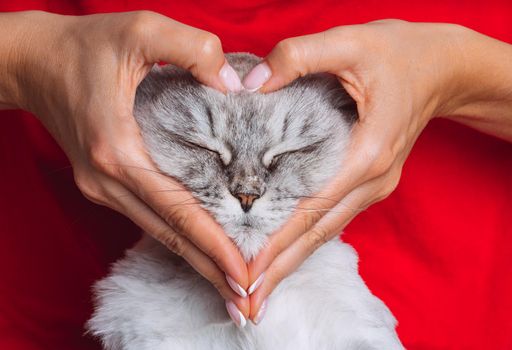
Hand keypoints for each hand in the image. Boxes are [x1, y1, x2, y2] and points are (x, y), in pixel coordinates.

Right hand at [0, 11, 249, 315]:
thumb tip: (235, 88)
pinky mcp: (108, 183)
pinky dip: (180, 238)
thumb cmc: (84, 45)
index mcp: (117, 152)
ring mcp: (104, 187)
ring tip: (233, 285)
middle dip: (210, 270)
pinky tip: (203, 250)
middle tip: (248, 301)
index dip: (213, 245)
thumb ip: (193, 49)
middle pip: (169, 236)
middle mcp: (109, 181)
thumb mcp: (140, 30)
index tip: (246, 273)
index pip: (176, 211)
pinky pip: (151, 217)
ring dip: (197, 260)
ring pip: (160, 233)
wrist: (34, 62)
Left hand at [242, 20, 511, 321]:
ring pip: (325, 232)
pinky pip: (331, 217)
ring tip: (257, 289)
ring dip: (291, 260)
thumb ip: (297, 58)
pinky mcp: (367, 182)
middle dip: (281, 269)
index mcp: (367, 152)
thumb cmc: (399, 53)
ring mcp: (373, 185)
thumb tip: (250, 86)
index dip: (278, 241)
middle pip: (318, 233)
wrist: (440, 67)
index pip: (312, 207)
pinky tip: (283, 252)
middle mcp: (372, 179)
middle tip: (246, 303)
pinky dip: (305, 238)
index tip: (247, 270)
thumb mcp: (348, 42)